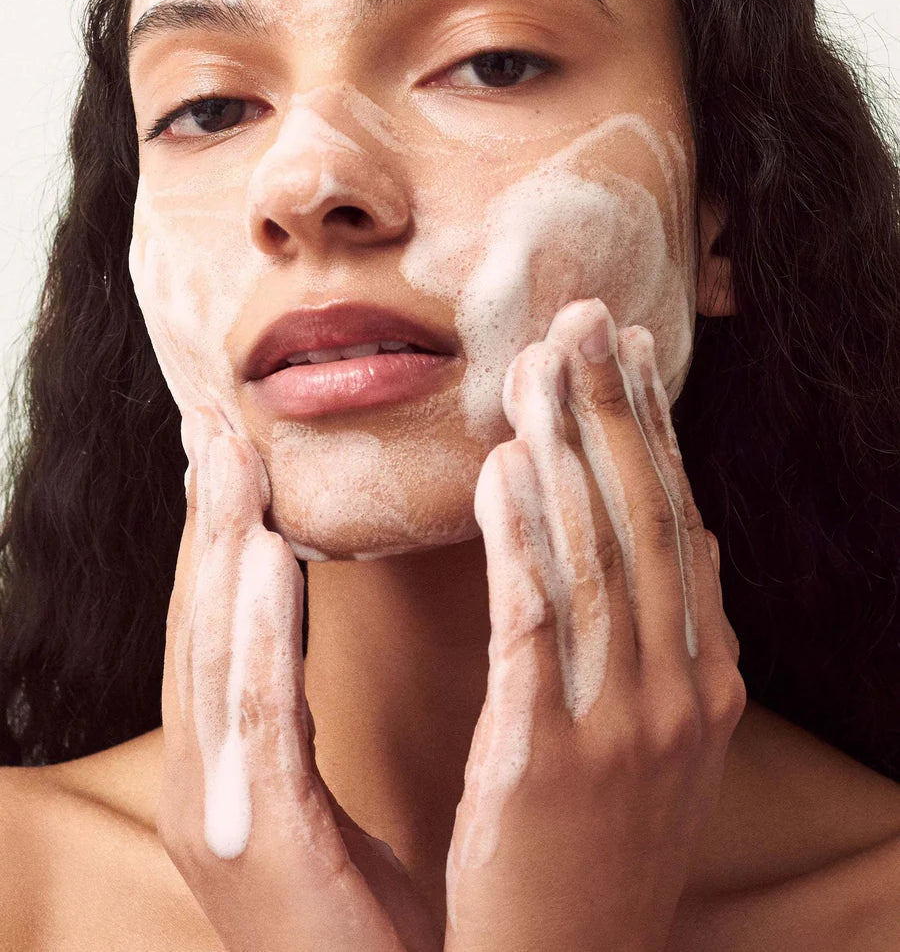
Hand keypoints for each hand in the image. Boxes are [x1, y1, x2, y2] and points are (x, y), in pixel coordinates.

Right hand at [158, 405, 441, 951]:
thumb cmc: (381, 926)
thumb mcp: (334, 802)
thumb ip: (303, 710)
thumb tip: (303, 610)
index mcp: (236, 773)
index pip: (224, 629)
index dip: (218, 534)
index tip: (234, 447)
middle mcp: (212, 787)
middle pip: (202, 626)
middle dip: (203, 520)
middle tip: (214, 421)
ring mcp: (224, 820)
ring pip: (213, 654)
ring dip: (213, 548)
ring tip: (227, 455)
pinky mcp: (260, 852)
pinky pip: (256, 719)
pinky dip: (254, 632)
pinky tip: (262, 555)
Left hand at [445, 298, 745, 951]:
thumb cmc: (602, 844)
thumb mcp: (662, 738)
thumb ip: (672, 635)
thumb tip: (684, 530)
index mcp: (707, 676)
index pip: (677, 523)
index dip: (655, 429)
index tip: (631, 349)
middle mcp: (681, 689)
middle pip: (643, 520)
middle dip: (613, 410)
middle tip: (584, 317)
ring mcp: (624, 724)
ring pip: (598, 555)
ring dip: (567, 448)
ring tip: (536, 363)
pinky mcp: (551, 757)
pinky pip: (539, 624)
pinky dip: (525, 537)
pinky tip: (504, 466)